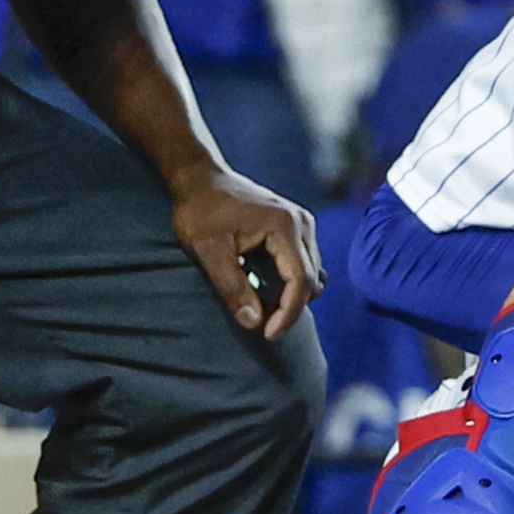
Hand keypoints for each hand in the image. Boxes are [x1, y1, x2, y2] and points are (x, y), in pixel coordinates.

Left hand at [172, 173, 316, 340]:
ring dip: (293, 295)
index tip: (268, 334)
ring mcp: (303, 223)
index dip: (288, 312)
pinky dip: (292, 281)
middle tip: (265, 327)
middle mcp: (303, 224)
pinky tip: (266, 287)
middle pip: (312, 279)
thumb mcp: (208, 251)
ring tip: (265, 309)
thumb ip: (232, 286)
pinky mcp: (296, 226)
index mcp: (286, 228)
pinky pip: (305, 262)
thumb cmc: (201, 211)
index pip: (301, 280)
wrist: (200, 179)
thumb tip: (252, 321)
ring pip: (312, 272)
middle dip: (292, 308)